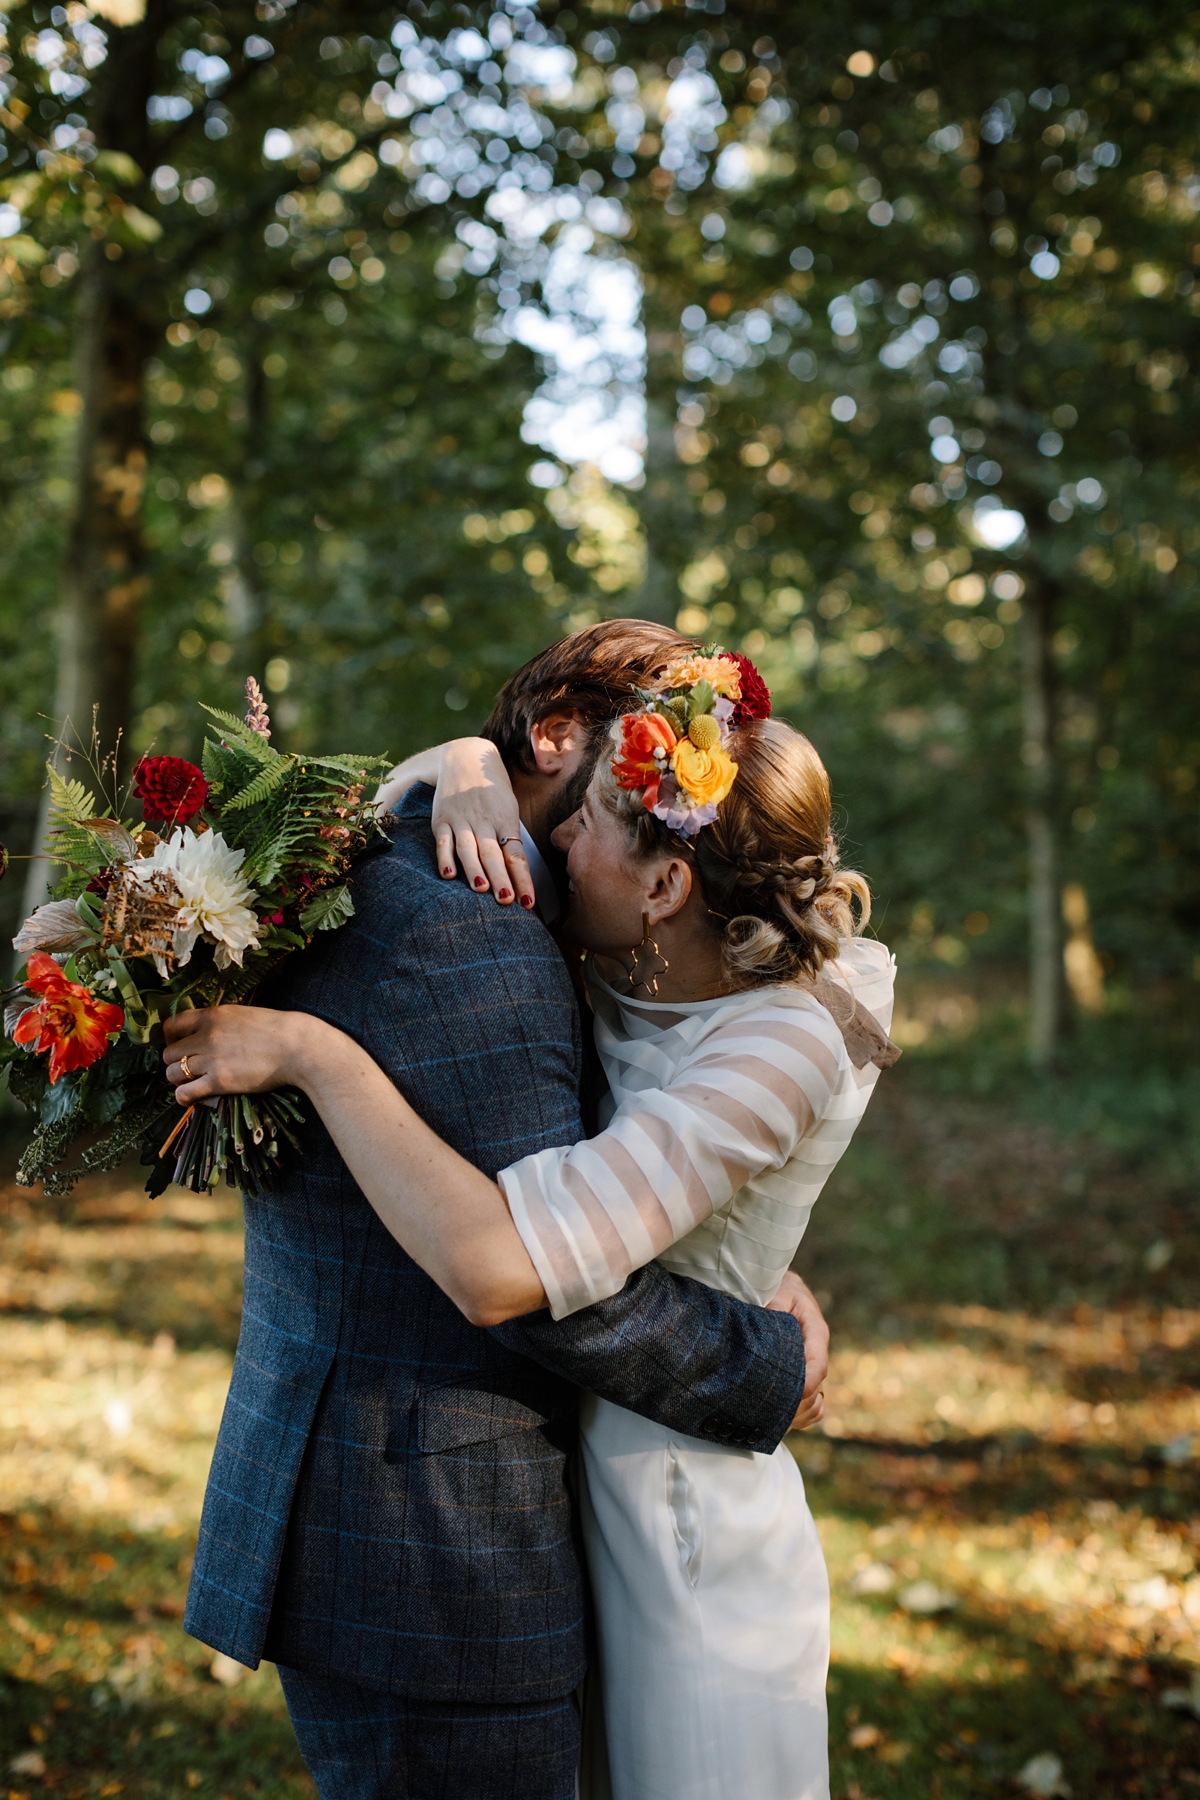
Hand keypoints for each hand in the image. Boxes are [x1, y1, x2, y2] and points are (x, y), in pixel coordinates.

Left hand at [163, 1006, 321, 1105]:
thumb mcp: (243, 1014)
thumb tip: (206, 1031)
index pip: (171, 1025)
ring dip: (178, 1080)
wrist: (298, 1047)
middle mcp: (206, 1036)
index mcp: (211, 1016)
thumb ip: (220, 1021)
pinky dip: (183, 1098)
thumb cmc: (277, 1030)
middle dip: (175, 1062)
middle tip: (188, 1068)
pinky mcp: (219, 1082)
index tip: (180, 1046)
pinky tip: (191, 1098)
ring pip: (172, 1073)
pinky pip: (184, 1093)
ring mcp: (211, 1060)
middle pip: (168, 1053)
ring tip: (192, 1083)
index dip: (171, 1038)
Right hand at [431, 739, 534, 907]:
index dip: (522, 879)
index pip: (516, 855)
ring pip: (469, 848)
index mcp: (506, 820)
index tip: (527, 902)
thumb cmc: (492, 792)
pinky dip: (445, 857)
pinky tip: (448, 874)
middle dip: (500, 878)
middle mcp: (484, 821)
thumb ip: (510, 839)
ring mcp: (461, 820)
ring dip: (475, 870)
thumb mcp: (507, 810)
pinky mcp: (441, 819)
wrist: (464, 756)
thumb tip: (519, 873)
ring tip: (481, 889)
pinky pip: (443, 840)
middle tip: (506, 900)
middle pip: (493, 853)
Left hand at [767, 1270, 829, 1431]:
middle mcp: (816, 1354)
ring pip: (814, 1402)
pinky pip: (814, 1408)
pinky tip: (784, 1421)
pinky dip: (803, 1418)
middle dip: (795, 1404)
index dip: (807, 1384)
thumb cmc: (780, 1290)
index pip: (818, 1365)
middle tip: (769, 1413)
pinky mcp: (807, 1378)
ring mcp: (812, 1369)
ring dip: (796, 1414)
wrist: (784, 1289)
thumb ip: (776, 1304)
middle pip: (814, 1390)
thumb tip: (770, 1317)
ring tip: (770, 1420)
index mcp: (815, 1333)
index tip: (795, 1394)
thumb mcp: (779, 1291)